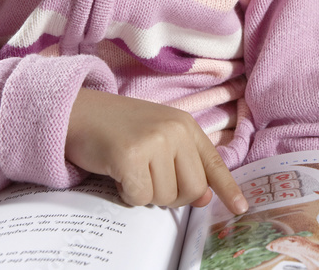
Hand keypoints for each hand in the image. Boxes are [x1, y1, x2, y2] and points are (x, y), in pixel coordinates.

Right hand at [65, 89, 247, 213]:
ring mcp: (154, 142)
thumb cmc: (117, 127)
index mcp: (185, 125)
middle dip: (170, 195)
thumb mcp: (157, 137)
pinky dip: (127, 194)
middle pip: (192, 190)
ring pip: (165, 197)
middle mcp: (175, 131)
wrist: (78, 111)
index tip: (240, 207)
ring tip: (131, 169)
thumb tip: (204, 197)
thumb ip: (183, 163)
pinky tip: (118, 172)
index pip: (213, 162)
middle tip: (149, 180)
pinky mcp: (130, 156)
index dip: (228, 188)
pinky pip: (140, 198)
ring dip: (145, 193)